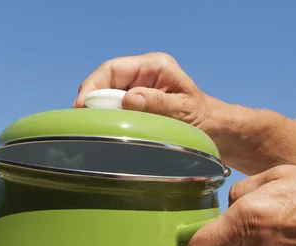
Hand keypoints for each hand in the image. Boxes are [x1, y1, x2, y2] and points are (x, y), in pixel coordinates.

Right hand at [73, 52, 214, 129]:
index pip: (113, 68)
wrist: (214, 129)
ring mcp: (138, 87)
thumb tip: (129, 99)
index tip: (82, 105)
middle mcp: (143, 73)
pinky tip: (104, 130)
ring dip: (98, 111)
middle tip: (82, 122)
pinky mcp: (136, 102)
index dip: (93, 85)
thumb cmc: (203, 118)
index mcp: (156, 66)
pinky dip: (107, 118)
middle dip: (91, 100)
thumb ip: (158, 103)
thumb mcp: (183, 111)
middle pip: (105, 81)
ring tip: (91, 128)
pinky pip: (115, 107)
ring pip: (107, 95)